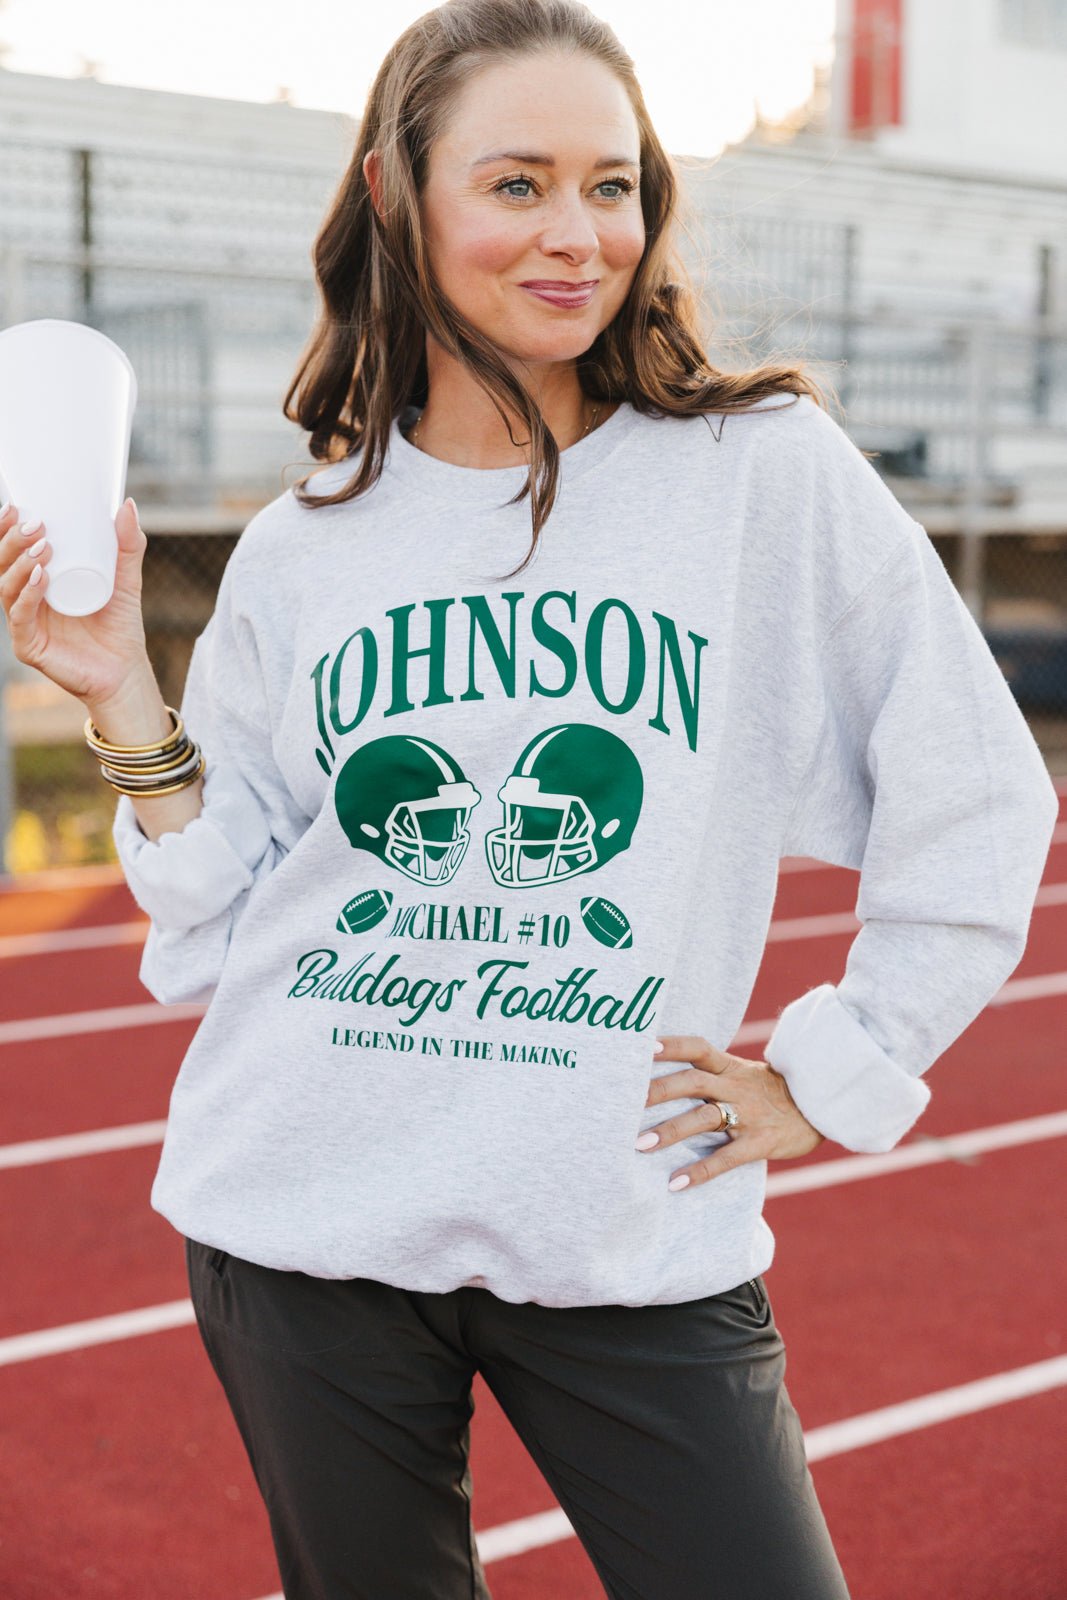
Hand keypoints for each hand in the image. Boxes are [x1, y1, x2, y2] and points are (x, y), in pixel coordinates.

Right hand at [0, 499, 152, 706]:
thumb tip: (127, 504)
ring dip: (19, 564)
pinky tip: (39, 579)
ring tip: (43, 549)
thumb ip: (128, 545)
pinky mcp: (30, 646)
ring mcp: (25, 623)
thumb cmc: (120, 626)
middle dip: (12, 541)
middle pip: (2, 565)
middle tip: (35, 525)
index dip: (5, 528)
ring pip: (6, 588)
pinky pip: (20, 618)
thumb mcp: (126, 579)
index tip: (15, 506)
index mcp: (38, 580)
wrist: (125, 672)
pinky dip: (27, 596)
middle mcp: (26, 599)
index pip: (11, 550)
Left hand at [638, 1034, 824, 1190]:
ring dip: (671, 1131)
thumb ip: (713, 1074)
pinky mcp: (760, 1143)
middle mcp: (736, 1087)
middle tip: (624, 1104)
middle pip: (691, 1081)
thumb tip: (666, 1079)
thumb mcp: (745, 1074)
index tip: (643, 1046)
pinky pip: (726, 1158)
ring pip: (704, 1118)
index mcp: (730, 1068)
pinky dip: (700, 1171)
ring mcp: (748, 1114)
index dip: (671, 1045)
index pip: (697, 1048)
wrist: (821, 1108)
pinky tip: (676, 1183)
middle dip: (658, 1091)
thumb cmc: (771, 1093)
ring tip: (640, 1145)